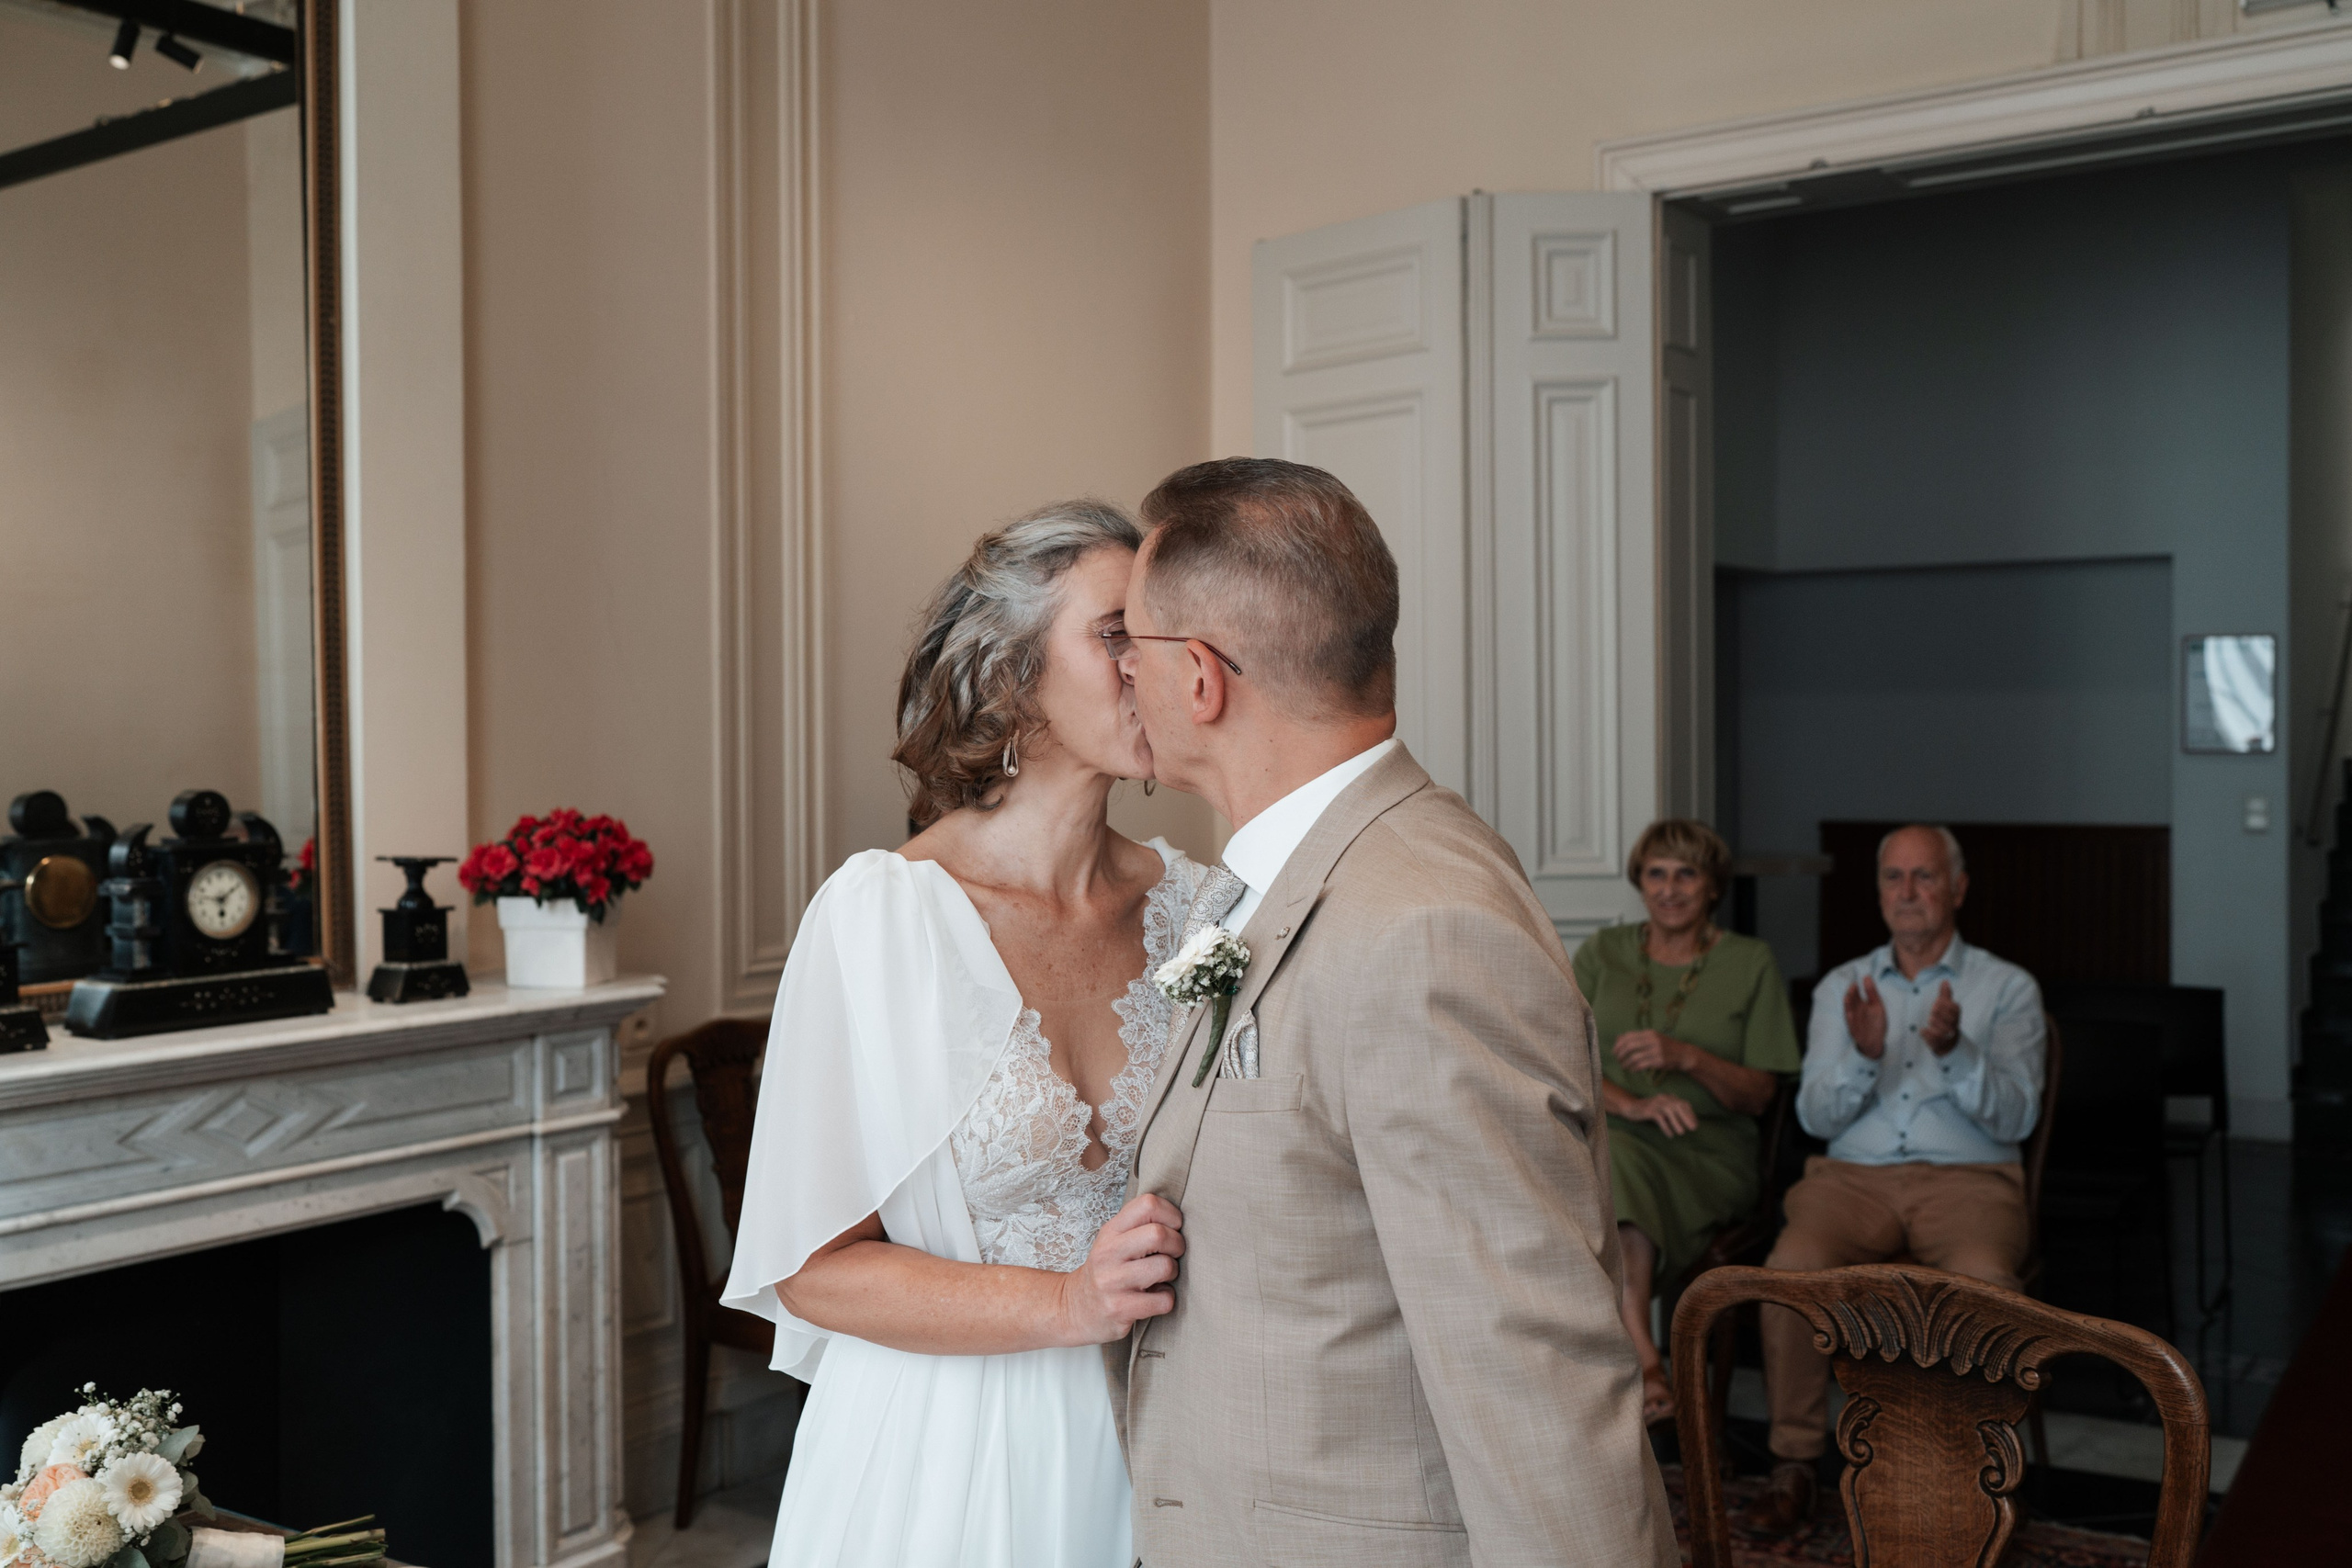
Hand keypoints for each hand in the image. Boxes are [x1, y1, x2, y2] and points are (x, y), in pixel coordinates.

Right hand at [1056, 1193, 1183, 1343]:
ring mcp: (1112, 1282)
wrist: (1075, 1310)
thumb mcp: (1113, 1242)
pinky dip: (1166, 1300)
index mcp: (1111, 1231)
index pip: (1148, 1204)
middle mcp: (1108, 1253)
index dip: (1171, 1214)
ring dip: (1173, 1273)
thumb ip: (1140, 1226)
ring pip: (1164, 1266)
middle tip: (1172, 1254)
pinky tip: (1154, 1298)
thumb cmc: (1106, 1273)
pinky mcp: (1120, 1308)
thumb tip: (1180, 1218)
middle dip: (1177, 1245)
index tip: (1173, 1228)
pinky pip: (1163, 1300)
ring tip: (1162, 1278)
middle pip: (1158, 1234)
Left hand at [1613, 1029, 1686, 1075]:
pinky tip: (1632, 1069)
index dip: (1618, 1044)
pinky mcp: (1659, 1061)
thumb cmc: (1665, 1046)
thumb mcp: (1652, 1037)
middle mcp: (1652, 1040)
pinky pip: (1641, 1065)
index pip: (1628, 1036)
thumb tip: (1618, 1038)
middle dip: (1620, 1054)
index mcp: (1649, 1033)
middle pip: (1629, 1046)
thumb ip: (1637, 1037)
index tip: (1614, 1051)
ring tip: (1623, 1066)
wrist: (1683, 1054)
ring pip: (1634, 1057)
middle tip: (1617, 1059)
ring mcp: (1656, 1050)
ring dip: (1626, 1062)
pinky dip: (1634, 1068)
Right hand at [1628, 1093, 1698, 1137]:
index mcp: (1668, 1097)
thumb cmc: (1648, 1110)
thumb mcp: (1662, 1109)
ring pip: (1669, 1111)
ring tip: (1681, 1133)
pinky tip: (1670, 1135)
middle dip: (1687, 1117)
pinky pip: (1659, 1118)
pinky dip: (1666, 1127)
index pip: (1683, 1103)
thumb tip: (1687, 1123)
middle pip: (1678, 1106)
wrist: (1630, 1107)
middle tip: (1693, 1128)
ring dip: (1677, 1122)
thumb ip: (1672, 1112)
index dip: (1691, 1114)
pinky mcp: (1648, 1110)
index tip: (1695, 1124)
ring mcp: (1656, 1103)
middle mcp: (1663, 1098)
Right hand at [1844, 976, 1887, 1059]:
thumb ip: (1872, 992)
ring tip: (1850, 994)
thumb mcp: (1878, 1006)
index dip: (1856, 987)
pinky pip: (1848, 1015)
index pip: (1856, 992)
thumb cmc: (1877, 1023)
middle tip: (1854, 986)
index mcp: (1862, 1003)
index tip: (1857, 981)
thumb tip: (1867, 976)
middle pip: (1852, 997)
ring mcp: (1853, 1016)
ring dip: (1849, 1000)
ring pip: (1849, 1005)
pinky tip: (1848, 1004)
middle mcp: (1856, 1008)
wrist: (1874, 1041)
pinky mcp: (1851, 1023)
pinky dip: (1848, 1009)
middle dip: (1852, 992)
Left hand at [1921, 981, 1960, 1054]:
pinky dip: (1927, 1034)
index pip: (1954, 1008)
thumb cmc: (1944, 1019)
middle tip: (1931, 1013)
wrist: (1947, 1041)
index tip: (1936, 1003)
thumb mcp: (1944, 1006)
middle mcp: (1954, 1026)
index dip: (1944, 1005)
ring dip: (1934, 1025)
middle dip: (1938, 1014)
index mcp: (1956, 1015)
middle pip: (1948, 1019)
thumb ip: (1944, 994)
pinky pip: (1933, 1040)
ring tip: (1929, 1022)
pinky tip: (1922, 1030)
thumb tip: (1945, 981)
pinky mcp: (1939, 1044)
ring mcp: (1947, 1036)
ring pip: (1942, 1031)